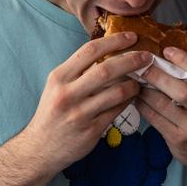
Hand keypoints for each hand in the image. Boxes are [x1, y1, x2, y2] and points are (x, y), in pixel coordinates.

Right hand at [23, 32, 148, 171]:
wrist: (39, 149)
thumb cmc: (53, 112)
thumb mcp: (58, 86)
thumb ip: (79, 70)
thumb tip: (111, 51)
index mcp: (59, 77)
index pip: (89, 51)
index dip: (114, 41)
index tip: (132, 37)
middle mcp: (67, 93)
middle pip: (106, 70)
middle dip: (131, 60)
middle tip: (147, 56)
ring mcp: (80, 113)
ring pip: (116, 92)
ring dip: (134, 84)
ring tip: (141, 80)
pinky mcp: (91, 130)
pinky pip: (117, 111)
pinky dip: (129, 101)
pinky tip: (134, 97)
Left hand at [136, 45, 186, 171]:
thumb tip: (169, 56)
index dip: (185, 59)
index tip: (167, 50)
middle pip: (181, 90)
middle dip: (158, 75)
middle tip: (141, 65)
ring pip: (163, 105)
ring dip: (145, 90)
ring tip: (134, 79)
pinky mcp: (178, 140)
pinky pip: (155, 119)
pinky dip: (142, 106)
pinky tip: (135, 97)